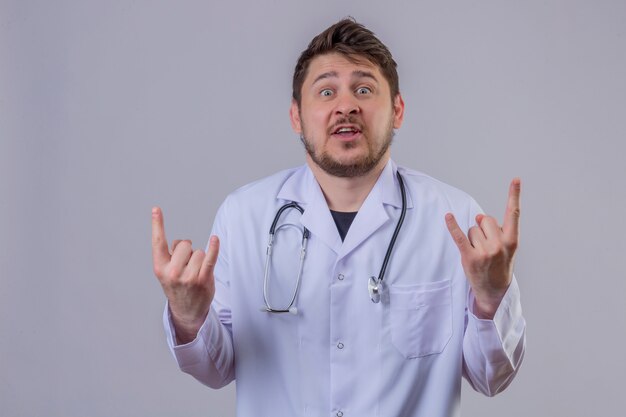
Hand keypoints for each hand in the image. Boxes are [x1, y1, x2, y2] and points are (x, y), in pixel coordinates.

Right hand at [151, 207, 219, 343]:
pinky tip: (215, 240)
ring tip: (195, 273)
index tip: (156, 209)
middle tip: (186, 264)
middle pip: (184, 244)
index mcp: (160, 268)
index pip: (158, 242)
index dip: (157, 224)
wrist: (187, 311)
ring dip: (199, 259)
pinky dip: (214, 248)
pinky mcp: (203, 280)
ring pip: (199, 252)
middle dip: (188, 250)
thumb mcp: (166, 272)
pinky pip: (210, 259)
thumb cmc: (177, 286)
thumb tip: (181, 243)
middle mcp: (172, 272)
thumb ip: (170, 255)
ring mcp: (188, 277)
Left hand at [445, 179, 520, 318]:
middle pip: (484, 219)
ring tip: (480, 254)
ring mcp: (485, 252)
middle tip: (486, 246)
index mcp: (512, 240)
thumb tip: (479, 217)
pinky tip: (448, 216)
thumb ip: (497, 230)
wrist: (495, 291)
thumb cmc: (501, 266)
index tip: (516, 179)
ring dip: (473, 238)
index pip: (514, 213)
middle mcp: (499, 244)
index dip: (514, 195)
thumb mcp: (507, 249)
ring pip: (472, 229)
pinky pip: (459, 236)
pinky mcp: (470, 257)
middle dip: (482, 228)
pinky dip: (452, 226)